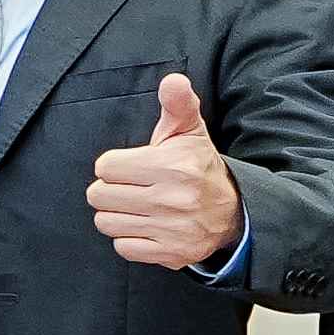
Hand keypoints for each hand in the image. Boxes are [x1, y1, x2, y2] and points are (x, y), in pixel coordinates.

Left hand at [86, 70, 244, 271]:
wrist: (233, 211)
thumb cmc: (198, 165)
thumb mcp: (189, 131)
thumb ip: (177, 103)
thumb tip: (172, 81)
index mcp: (173, 165)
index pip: (106, 167)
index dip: (115, 165)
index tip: (132, 167)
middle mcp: (173, 199)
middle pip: (100, 195)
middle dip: (110, 189)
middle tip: (131, 187)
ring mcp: (172, 229)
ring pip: (106, 222)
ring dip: (115, 214)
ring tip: (136, 206)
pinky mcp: (171, 254)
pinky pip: (123, 247)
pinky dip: (129, 238)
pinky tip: (145, 226)